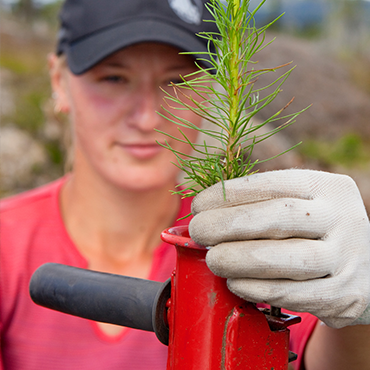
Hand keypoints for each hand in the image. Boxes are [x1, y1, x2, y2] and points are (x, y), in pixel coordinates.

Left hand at [189, 169, 369, 327]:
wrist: (367, 267)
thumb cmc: (315, 231)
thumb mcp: (302, 206)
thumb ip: (261, 206)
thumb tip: (205, 213)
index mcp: (326, 188)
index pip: (273, 184)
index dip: (230, 194)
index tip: (198, 204)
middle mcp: (342, 218)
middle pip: (279, 217)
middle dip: (229, 224)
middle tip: (198, 230)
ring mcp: (346, 258)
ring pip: (287, 259)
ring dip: (240, 259)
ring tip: (213, 259)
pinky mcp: (344, 295)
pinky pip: (293, 293)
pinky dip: (257, 289)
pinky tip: (235, 283)